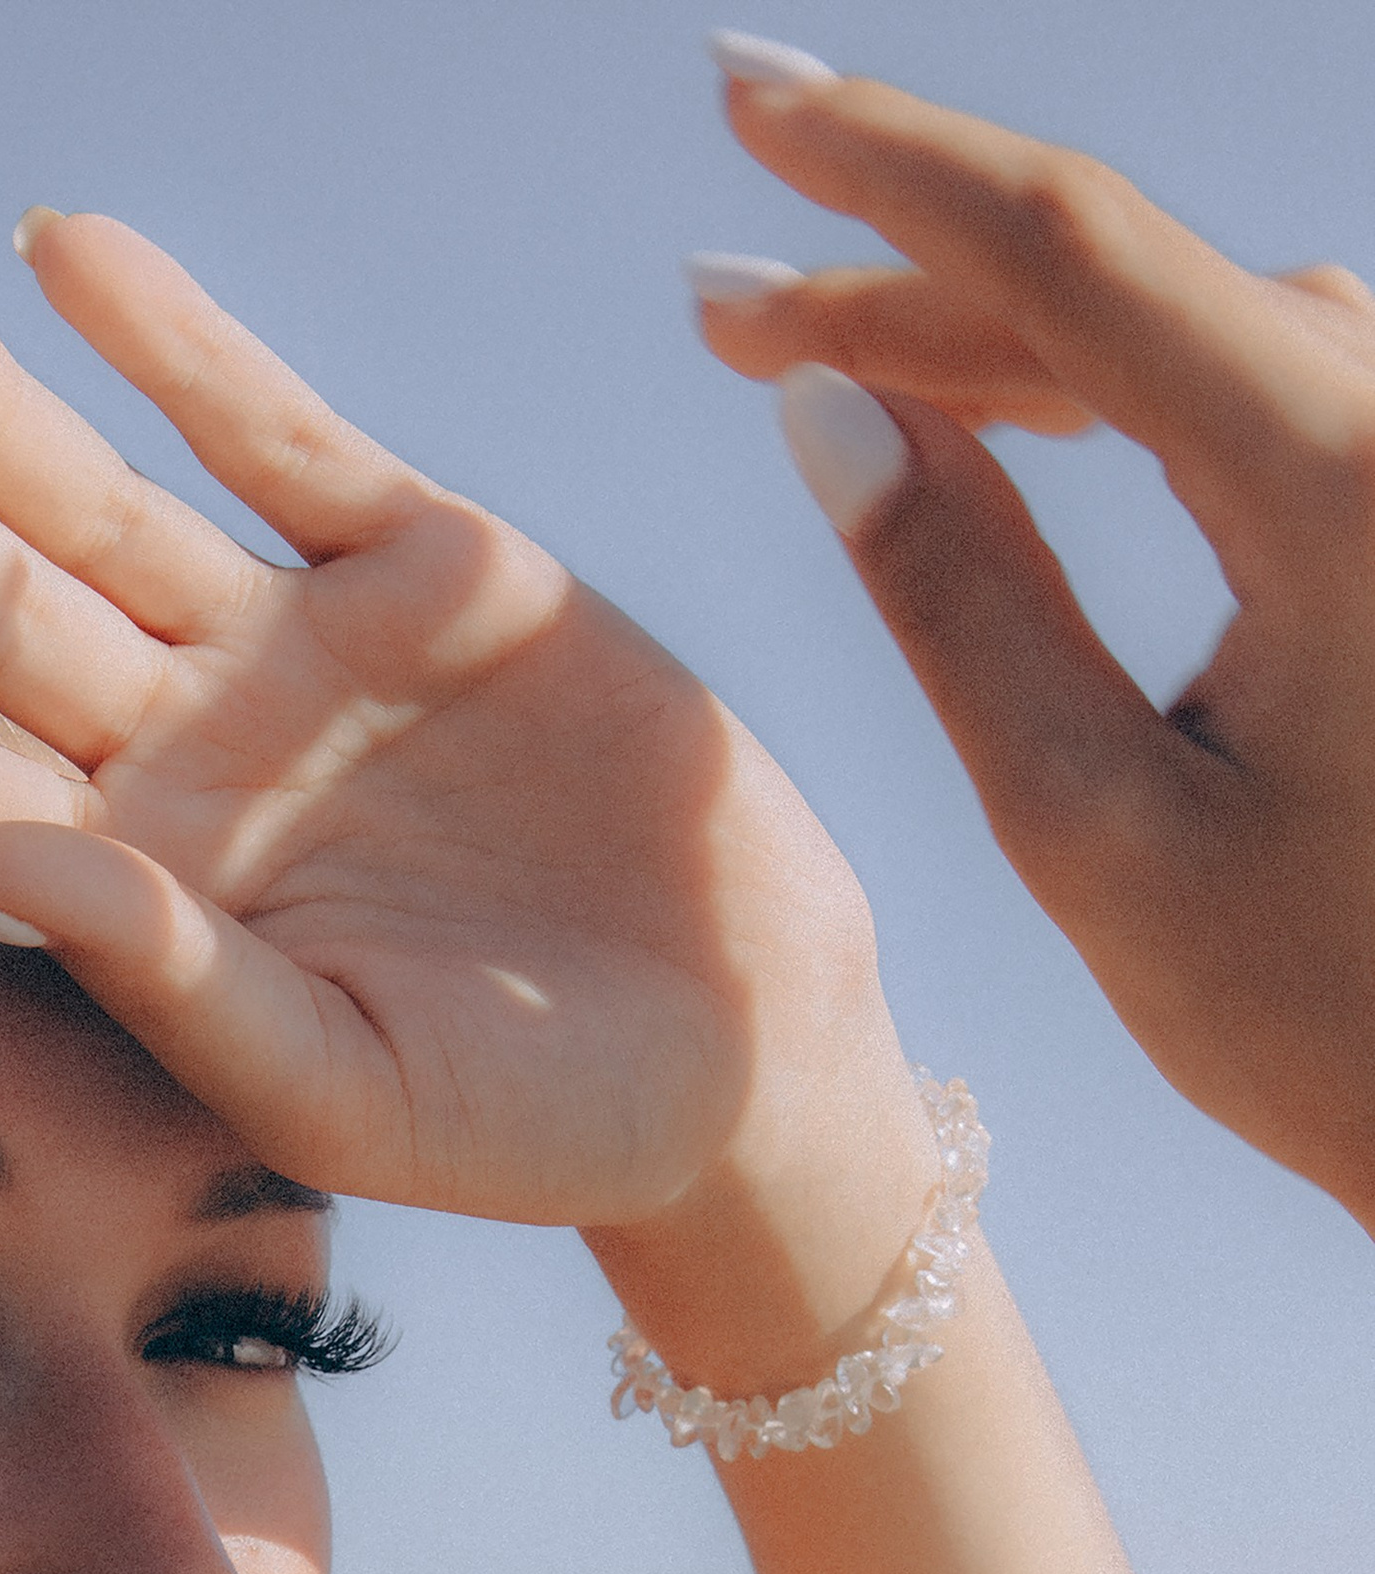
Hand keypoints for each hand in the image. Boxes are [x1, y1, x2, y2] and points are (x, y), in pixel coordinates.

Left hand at [0, 221, 910, 1241]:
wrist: (739, 1058)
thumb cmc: (529, 1124)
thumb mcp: (343, 1087)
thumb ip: (164, 983)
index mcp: (135, 900)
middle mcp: (186, 764)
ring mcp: (296, 657)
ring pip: (99, 503)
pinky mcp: (430, 569)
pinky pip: (281, 437)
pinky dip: (182, 346)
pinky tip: (67, 256)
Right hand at [694, 60, 1374, 1229]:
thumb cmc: (1329, 1015)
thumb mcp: (1095, 828)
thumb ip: (957, 600)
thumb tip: (828, 412)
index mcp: (1339, 480)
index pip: (1072, 255)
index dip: (889, 165)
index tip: (742, 97)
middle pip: (1116, 287)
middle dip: (899, 282)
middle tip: (722, 305)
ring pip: (1176, 330)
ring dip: (988, 338)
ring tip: (807, 360)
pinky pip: (1247, 386)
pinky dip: (1104, 386)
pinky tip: (990, 410)